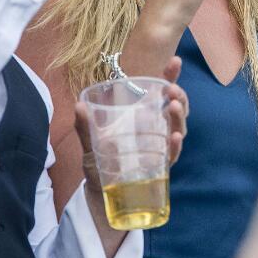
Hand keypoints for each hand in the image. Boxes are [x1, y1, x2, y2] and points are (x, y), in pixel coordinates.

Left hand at [76, 56, 188, 196]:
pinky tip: (174, 137)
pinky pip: (173, 155)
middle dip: (179, 96)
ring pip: (178, 128)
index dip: (170, 75)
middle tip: (172, 90)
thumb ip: (85, 127)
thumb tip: (78, 105)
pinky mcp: (160, 167)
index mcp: (143, 116)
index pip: (161, 91)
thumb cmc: (100, 163)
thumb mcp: (91, 143)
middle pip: (176, 107)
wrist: (101, 195)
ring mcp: (161, 147)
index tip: (175, 61)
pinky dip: (175, 145)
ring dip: (179, 116)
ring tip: (173, 106)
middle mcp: (156, 129)